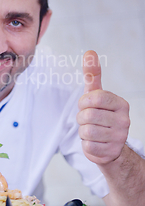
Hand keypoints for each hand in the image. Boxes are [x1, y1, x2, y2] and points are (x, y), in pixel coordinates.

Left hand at [77, 50, 129, 164]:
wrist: (111, 145)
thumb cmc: (101, 115)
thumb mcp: (96, 94)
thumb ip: (93, 75)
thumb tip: (90, 52)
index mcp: (121, 104)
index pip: (94, 98)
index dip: (84, 102)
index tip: (87, 105)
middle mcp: (124, 121)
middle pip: (87, 116)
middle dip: (82, 118)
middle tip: (89, 120)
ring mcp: (119, 138)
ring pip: (86, 131)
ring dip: (83, 132)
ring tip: (92, 131)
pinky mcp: (111, 153)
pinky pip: (87, 146)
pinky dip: (86, 145)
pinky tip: (95, 143)